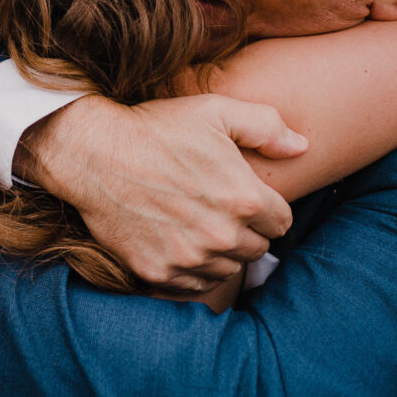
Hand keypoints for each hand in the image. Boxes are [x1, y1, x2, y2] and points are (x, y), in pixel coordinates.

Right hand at [15, 94, 307, 292]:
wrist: (93, 152)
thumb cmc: (156, 128)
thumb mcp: (215, 111)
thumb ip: (266, 127)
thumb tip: (303, 146)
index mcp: (244, 198)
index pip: (281, 222)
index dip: (266, 209)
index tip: (245, 198)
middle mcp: (221, 235)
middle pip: (256, 249)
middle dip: (245, 231)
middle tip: (219, 211)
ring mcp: (188, 257)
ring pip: (226, 270)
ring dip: (220, 254)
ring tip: (198, 227)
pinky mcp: (157, 272)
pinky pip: (192, 286)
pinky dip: (190, 271)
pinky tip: (177, 245)